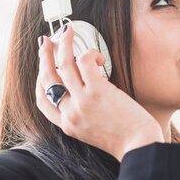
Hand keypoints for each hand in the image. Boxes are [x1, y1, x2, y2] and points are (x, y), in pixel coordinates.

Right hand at [35, 26, 163, 161]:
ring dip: (63, 44)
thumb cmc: (127, 139)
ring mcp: (81, 102)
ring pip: (63, 65)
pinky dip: (90, 53)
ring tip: (67, 32)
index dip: (40, 78)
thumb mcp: (95, 131)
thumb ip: (85, 115)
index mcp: (67, 125)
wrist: (140, 147)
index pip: (42, 100)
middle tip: (47, 41)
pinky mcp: (97, 91)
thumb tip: (86, 90)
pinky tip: (98, 56)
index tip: (43, 66)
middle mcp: (69, 114)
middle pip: (47, 78)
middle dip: (44, 56)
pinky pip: (85, 62)